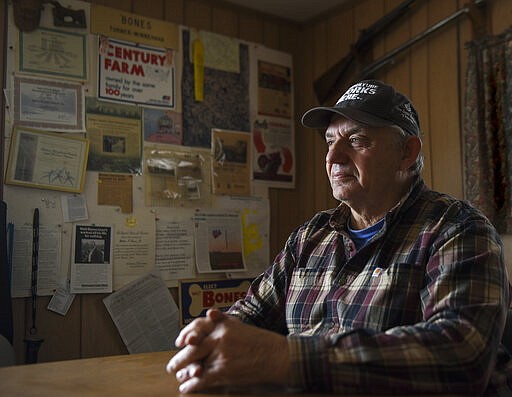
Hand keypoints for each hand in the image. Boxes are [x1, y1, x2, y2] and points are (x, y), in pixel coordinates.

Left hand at [166, 308, 288, 392]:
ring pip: (194, 365)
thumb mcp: (241, 324)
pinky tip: (186, 388)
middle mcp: (219, 338)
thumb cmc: (261, 341)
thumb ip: (223, 320)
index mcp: (222, 325)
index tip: (180, 341)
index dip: (185, 335)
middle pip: (192, 348)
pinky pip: (202, 379)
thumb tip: (209, 313)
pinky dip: (192, 385)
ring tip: (179, 377)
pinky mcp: (224, 371)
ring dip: (184, 373)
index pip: (196, 327)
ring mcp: (220, 355)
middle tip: (172, 365)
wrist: (277, 356)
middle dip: (179, 359)